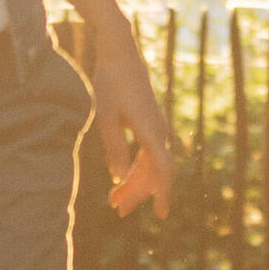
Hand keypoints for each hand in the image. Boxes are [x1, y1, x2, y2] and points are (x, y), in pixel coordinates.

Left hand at [93, 44, 174, 218]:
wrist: (121, 55)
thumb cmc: (110, 83)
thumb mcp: (105, 117)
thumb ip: (113, 148)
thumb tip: (117, 178)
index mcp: (150, 130)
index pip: (163, 169)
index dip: (162, 192)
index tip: (161, 214)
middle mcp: (158, 131)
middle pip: (154, 172)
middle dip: (137, 193)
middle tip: (117, 211)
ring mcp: (156, 128)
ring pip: (150, 165)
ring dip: (134, 183)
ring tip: (114, 201)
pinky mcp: (150, 125)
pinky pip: (147, 154)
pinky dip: (135, 169)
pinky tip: (121, 178)